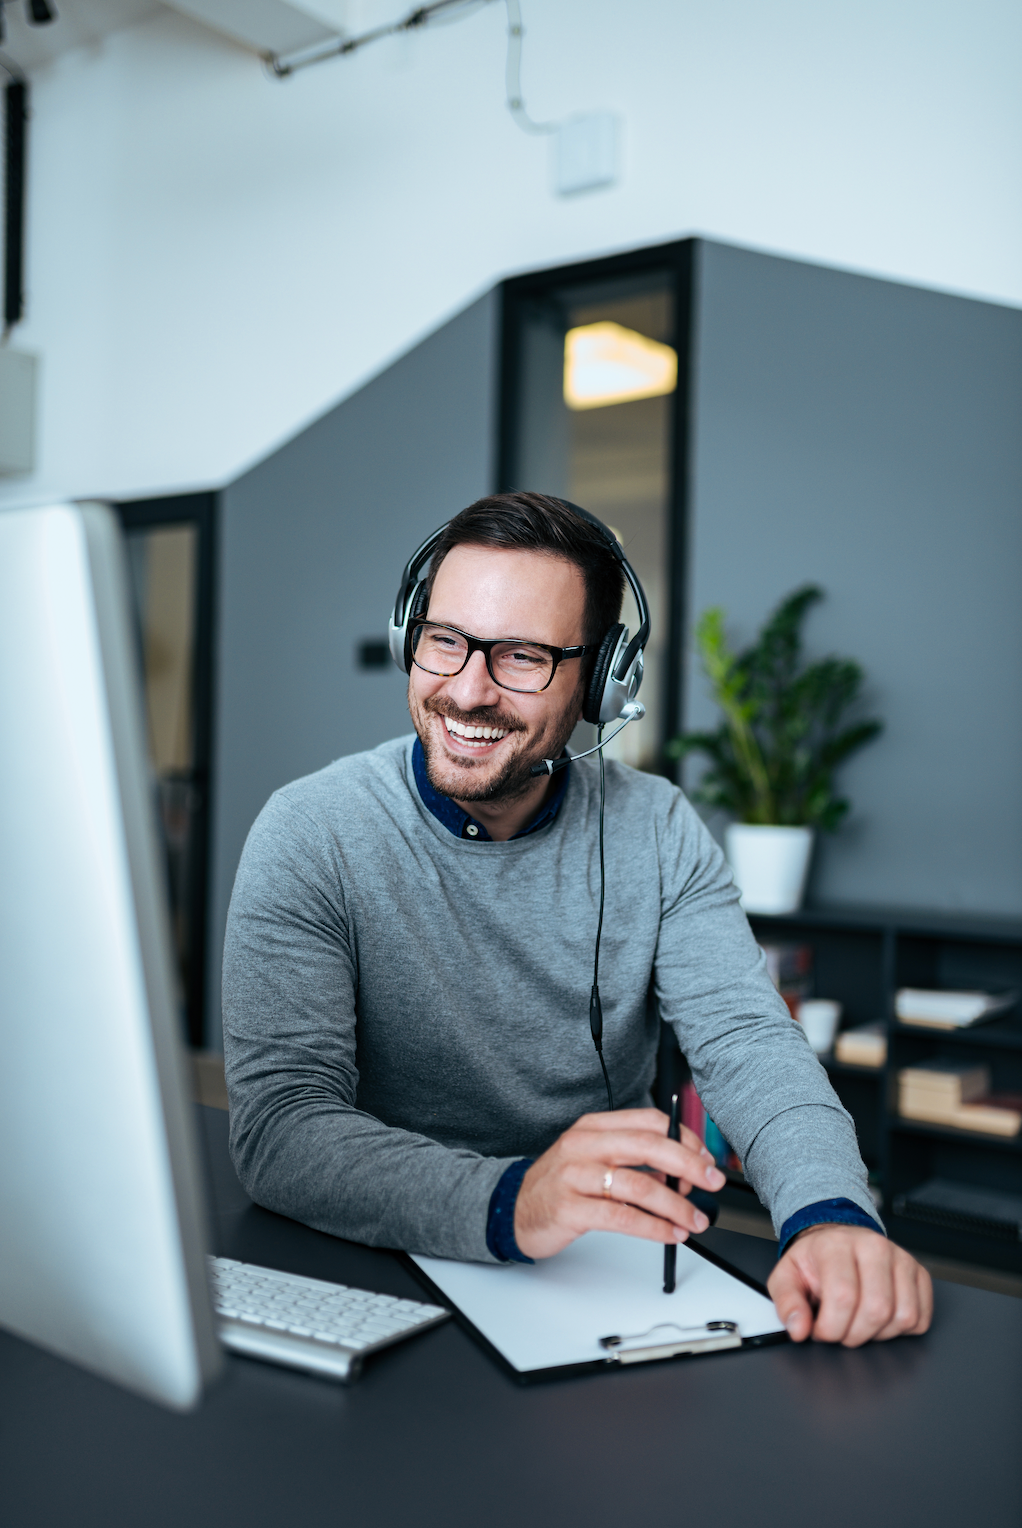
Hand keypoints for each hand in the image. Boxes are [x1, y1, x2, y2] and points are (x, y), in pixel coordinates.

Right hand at [514, 1108, 726, 1259]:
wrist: (512, 1208)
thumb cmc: (561, 1184)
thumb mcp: (592, 1157)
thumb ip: (631, 1157)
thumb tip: (681, 1170)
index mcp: (593, 1127)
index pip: (649, 1121)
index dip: (684, 1138)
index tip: (705, 1158)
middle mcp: (584, 1145)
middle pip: (648, 1146)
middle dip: (688, 1164)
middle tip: (712, 1182)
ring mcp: (574, 1176)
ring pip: (639, 1184)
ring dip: (676, 1205)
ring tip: (694, 1220)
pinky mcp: (569, 1209)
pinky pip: (622, 1217)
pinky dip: (653, 1227)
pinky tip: (669, 1234)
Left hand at [767, 1224, 932, 1346]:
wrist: (838, 1241)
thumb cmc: (815, 1262)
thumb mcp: (787, 1277)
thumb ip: (786, 1303)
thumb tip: (798, 1329)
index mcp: (837, 1245)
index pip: (843, 1297)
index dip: (830, 1328)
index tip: (820, 1330)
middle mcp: (873, 1247)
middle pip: (876, 1311)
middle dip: (853, 1335)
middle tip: (839, 1329)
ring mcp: (901, 1259)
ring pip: (902, 1317)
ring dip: (878, 1334)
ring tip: (858, 1322)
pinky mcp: (919, 1274)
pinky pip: (920, 1318)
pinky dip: (900, 1330)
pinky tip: (880, 1319)